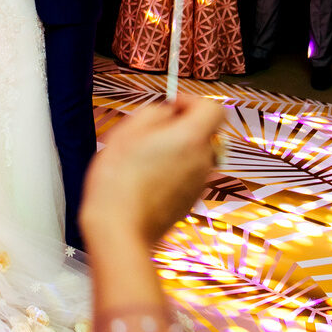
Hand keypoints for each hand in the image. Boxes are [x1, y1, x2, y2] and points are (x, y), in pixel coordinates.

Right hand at [80, 96, 227, 249]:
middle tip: (151, 131)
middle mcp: (202, 161)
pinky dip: (173, 171)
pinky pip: (188, 176)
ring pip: (195, 154)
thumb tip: (168, 111)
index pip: (213, 108)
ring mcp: (199, 184)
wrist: (119, 230)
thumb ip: (154, 111)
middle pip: (204, 132)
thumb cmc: (118, 182)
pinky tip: (146, 178)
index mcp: (191, 138)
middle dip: (181, 127)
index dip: (192, 101)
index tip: (172, 105)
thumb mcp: (127, 131)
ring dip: (176, 149)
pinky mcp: (190, 202)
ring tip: (143, 158)